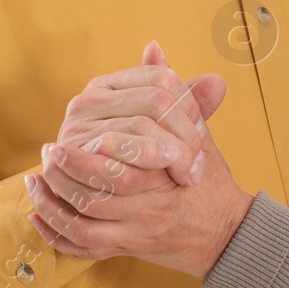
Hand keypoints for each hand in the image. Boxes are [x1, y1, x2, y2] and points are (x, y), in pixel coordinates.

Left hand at [26, 47, 252, 277]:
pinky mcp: (130, 248)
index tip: (68, 133)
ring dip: (55, 198)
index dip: (91, 146)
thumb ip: (174, 92)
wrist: (228, 231)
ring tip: (36, 181)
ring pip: (86, 215)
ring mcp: (141, 226)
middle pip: (98, 187)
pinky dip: (58, 232)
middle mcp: (153, 201)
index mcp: (168, 167)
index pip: (124, 153)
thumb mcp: (197, 132)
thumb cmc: (208, 178)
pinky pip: (84, 244)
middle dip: (66, 172)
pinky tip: (39, 216)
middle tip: (48, 154)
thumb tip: (153, 48)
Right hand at [54, 41, 225, 190]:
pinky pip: (118, 151)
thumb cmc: (137, 167)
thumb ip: (190, 105)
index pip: (162, 77)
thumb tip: (217, 82)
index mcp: (110, 85)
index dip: (190, 105)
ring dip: (175, 152)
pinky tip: (170, 179)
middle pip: (157, 100)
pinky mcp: (71, 157)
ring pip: (142, 125)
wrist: (95, 210)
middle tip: (199, 163)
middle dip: (186, 133)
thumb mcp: (165, 132)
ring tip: (190, 174)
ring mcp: (76, 127)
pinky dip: (150, 163)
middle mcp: (88, 100)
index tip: (201, 134)